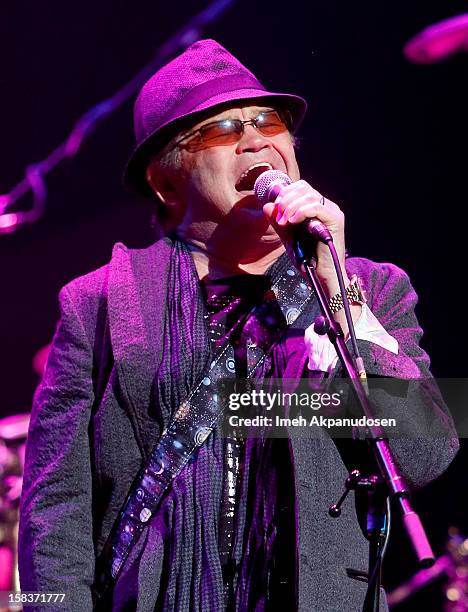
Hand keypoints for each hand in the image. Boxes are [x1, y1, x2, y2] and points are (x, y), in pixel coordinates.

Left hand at [262, 180, 347, 295]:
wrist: (322, 277)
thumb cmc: (309, 261)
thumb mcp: (289, 239)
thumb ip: (279, 224)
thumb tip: (267, 206)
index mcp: (317, 209)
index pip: (301, 188)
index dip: (285, 193)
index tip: (275, 208)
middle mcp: (326, 207)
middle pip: (304, 188)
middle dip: (286, 199)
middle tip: (278, 216)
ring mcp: (332, 213)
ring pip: (309, 196)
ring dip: (291, 206)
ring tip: (283, 221)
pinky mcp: (335, 220)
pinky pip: (316, 207)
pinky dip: (300, 211)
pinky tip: (292, 221)